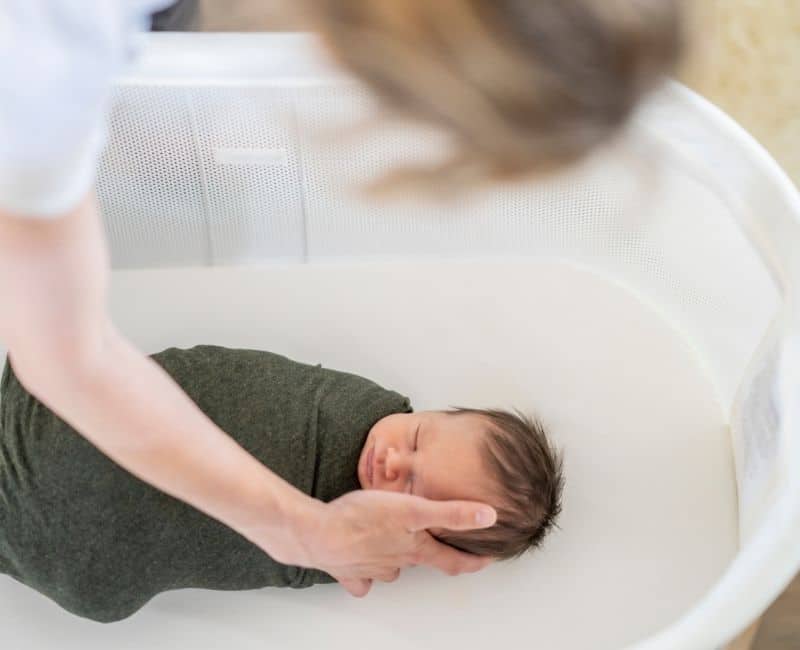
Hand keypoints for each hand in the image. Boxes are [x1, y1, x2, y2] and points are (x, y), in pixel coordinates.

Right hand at [295, 490, 496, 596]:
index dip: (474, 561)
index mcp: (416, 550)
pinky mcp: (348, 571)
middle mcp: (397, 564)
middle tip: (437, 541)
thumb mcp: (413, 509)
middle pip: (421, 562)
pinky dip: (366, 571)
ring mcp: (372, 570)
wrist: (316, 533)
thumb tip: (488, 516)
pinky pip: (363, 577)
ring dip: (397, 557)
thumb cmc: (362, 517)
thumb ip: (451, 513)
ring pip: (392, 567)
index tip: (488, 559)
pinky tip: (363, 557)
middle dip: (430, 552)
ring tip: (396, 540)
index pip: (453, 561)